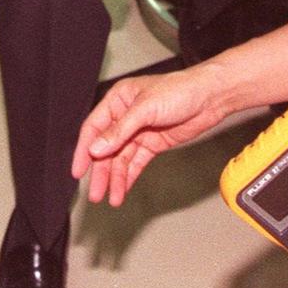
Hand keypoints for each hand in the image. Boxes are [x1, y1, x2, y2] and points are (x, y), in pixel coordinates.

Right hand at [71, 65, 232, 204]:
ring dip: (115, 178)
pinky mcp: (153, 143)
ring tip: (111, 198)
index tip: (78, 171)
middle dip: (100, 171)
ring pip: (120, 159)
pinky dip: (129, 176)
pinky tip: (123, 190)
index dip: (84, 150)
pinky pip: (136, 163)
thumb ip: (120, 130)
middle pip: (106, 148)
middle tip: (95, 193)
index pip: (94, 128)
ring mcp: (139, 131)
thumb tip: (96, 148)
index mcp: (118, 100)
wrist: (209, 97)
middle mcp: (126, 116)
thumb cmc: (180, 90)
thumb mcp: (145, 108)